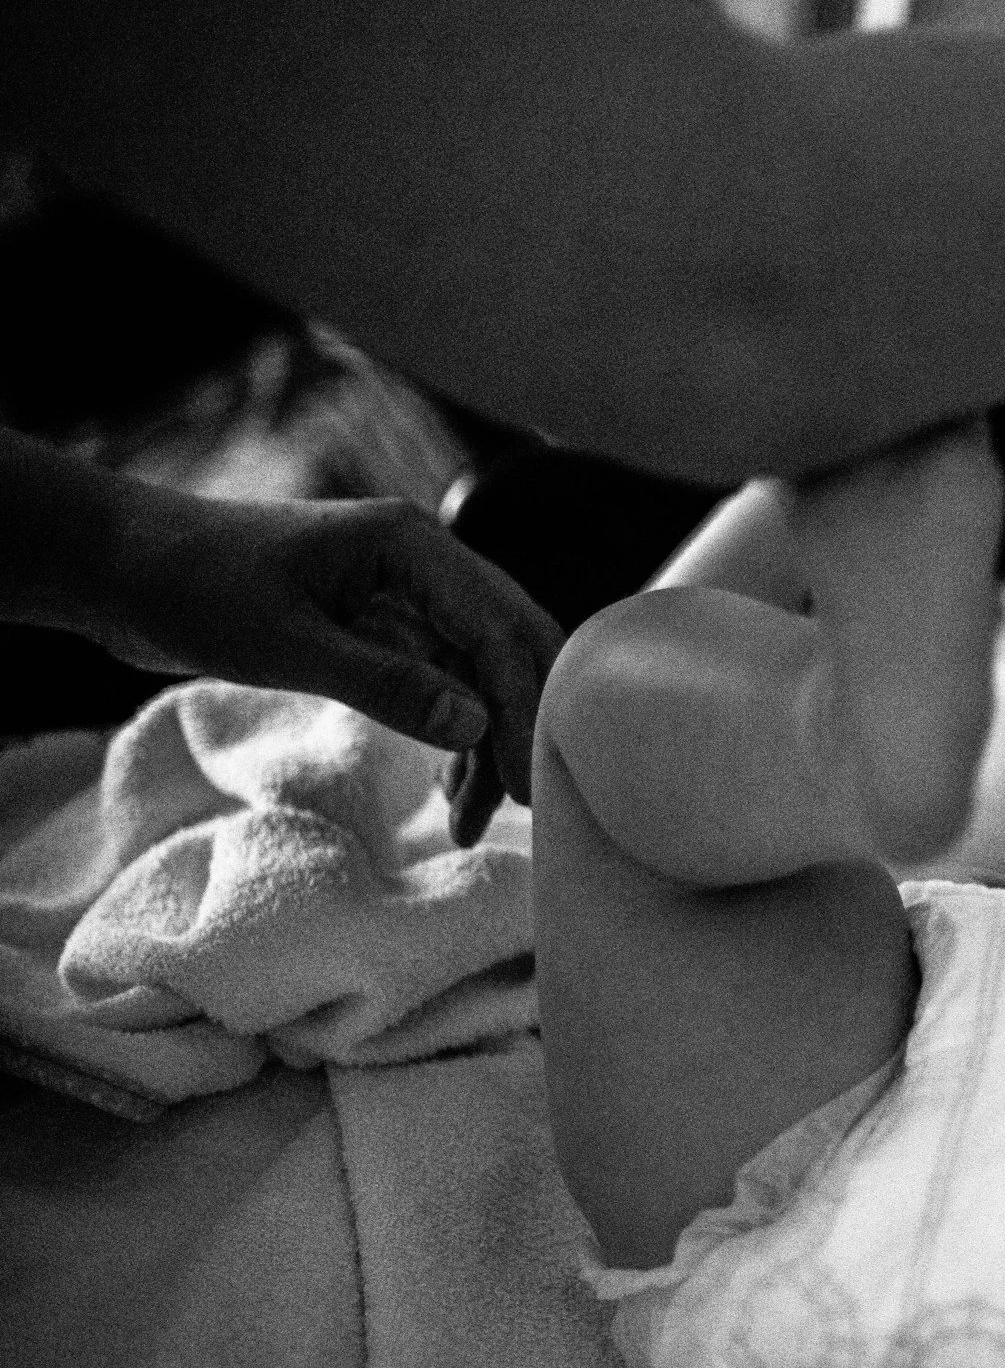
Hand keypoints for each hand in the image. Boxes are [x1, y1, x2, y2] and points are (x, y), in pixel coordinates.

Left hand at [99, 489, 564, 844]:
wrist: (118, 565)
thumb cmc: (190, 586)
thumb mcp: (284, 643)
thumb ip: (384, 682)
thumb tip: (475, 724)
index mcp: (411, 545)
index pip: (498, 629)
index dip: (520, 708)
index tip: (522, 785)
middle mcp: (423, 564)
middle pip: (509, 647)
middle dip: (519, 726)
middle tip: (523, 806)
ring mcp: (405, 595)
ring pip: (480, 674)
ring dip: (485, 743)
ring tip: (469, 822)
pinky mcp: (382, 626)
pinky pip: (443, 683)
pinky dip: (452, 735)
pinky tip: (447, 789)